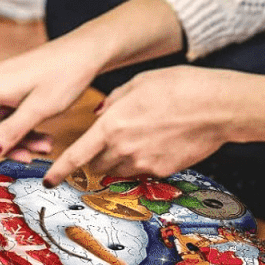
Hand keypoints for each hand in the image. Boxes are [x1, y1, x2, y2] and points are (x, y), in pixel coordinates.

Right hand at [0, 0, 184, 164]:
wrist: (84, 53)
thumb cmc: (63, 76)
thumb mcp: (40, 109)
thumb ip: (12, 132)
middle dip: (1, 145)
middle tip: (35, 154)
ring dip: (15, 140)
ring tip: (45, 145)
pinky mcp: (9, 89)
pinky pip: (5, 116)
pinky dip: (20, 129)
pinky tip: (43, 134)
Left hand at [42, 65, 243, 184]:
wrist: (216, 106)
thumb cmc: (177, 87)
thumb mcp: (137, 84)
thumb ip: (112, 102)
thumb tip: (98, 114)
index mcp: (112, 124)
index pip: (77, 154)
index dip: (59, 170)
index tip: (47, 180)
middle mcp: (124, 148)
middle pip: (97, 165)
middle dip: (94, 158)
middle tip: (103, 144)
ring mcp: (145, 163)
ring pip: (118, 171)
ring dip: (115, 162)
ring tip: (132, 141)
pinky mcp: (163, 171)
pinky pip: (141, 173)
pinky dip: (139, 164)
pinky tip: (153, 145)